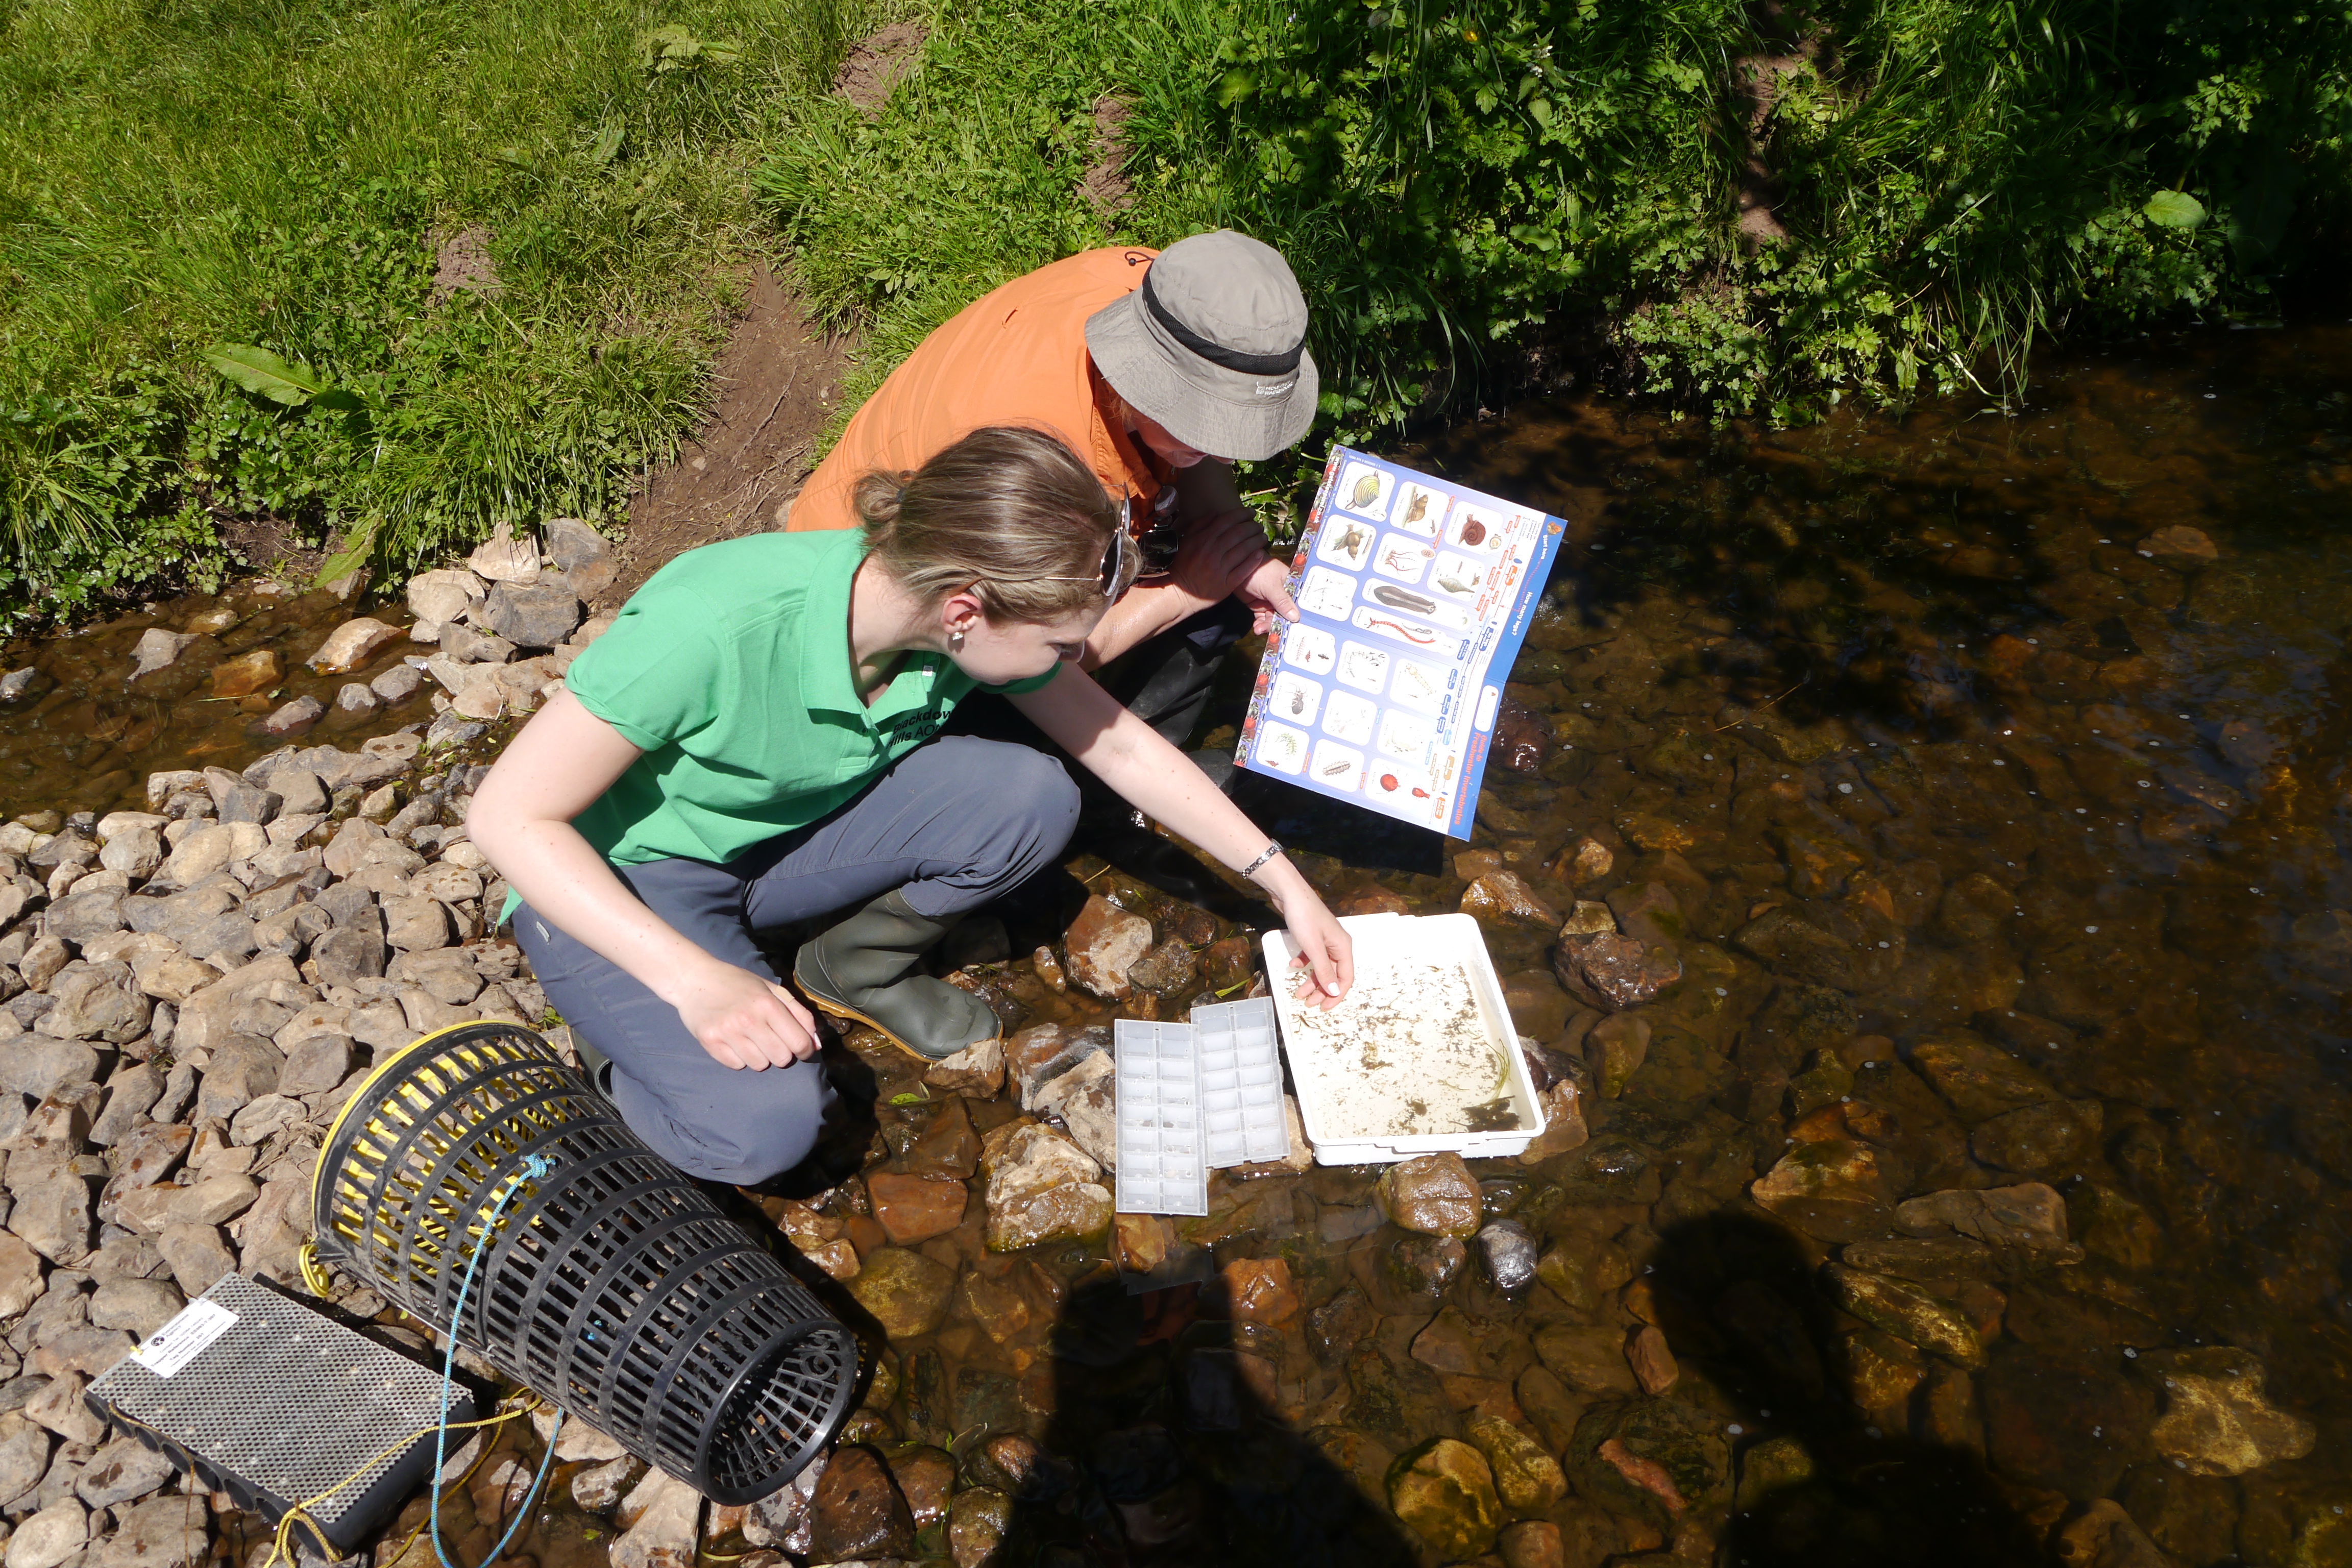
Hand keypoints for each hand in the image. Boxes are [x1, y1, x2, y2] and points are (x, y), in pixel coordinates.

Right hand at [672, 960, 821, 1068]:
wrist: (694, 979)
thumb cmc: (738, 983)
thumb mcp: (772, 990)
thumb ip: (799, 1015)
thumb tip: (816, 1045)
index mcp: (768, 1004)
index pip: (799, 1042)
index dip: (805, 1050)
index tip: (801, 1049)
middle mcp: (748, 1019)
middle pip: (781, 1058)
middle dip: (782, 1053)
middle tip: (773, 1041)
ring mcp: (727, 1032)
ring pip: (760, 1065)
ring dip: (760, 1056)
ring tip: (751, 1039)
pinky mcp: (709, 1042)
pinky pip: (736, 1065)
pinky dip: (739, 1058)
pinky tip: (734, 1042)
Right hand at [1168, 506, 1273, 613]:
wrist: (1179, 593)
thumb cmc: (1183, 565)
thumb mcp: (1186, 542)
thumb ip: (1199, 525)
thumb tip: (1216, 512)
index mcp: (1203, 539)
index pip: (1227, 521)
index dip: (1242, 514)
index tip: (1251, 513)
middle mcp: (1212, 552)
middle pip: (1238, 533)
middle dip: (1252, 527)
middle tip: (1259, 525)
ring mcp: (1220, 569)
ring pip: (1244, 550)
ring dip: (1257, 541)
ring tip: (1263, 537)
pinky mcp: (1226, 584)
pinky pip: (1243, 570)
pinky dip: (1254, 561)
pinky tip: (1260, 554)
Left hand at [1236, 555, 1299, 634]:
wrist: (1235, 567)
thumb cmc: (1257, 569)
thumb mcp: (1271, 586)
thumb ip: (1283, 602)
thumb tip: (1296, 617)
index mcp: (1291, 585)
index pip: (1299, 602)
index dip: (1300, 615)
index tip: (1298, 627)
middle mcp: (1283, 594)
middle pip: (1287, 613)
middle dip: (1281, 624)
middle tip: (1276, 633)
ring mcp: (1271, 601)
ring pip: (1274, 618)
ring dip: (1268, 626)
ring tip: (1260, 629)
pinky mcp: (1260, 605)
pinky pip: (1263, 618)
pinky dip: (1260, 624)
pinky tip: (1257, 628)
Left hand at [1269, 881, 1352, 1008]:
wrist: (1289, 893)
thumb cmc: (1304, 917)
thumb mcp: (1313, 947)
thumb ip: (1324, 971)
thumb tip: (1335, 992)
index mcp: (1343, 947)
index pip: (1346, 977)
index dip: (1337, 995)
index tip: (1324, 1008)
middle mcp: (1337, 945)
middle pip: (1333, 974)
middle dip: (1321, 991)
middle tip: (1307, 1003)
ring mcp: (1324, 940)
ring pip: (1321, 967)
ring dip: (1311, 980)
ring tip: (1298, 993)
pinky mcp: (1312, 936)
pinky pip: (1312, 956)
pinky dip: (1303, 964)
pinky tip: (1292, 966)